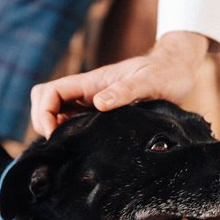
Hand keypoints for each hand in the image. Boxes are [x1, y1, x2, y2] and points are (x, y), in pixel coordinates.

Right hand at [30, 31, 208, 137]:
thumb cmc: (164, 73)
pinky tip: (80, 149)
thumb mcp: (147, 82)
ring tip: (66, 149)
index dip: (44, 112)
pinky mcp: (100, 112)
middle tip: (58, 144)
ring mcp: (91, 102)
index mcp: (90, 83)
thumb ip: (124, 91)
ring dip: (53, 128)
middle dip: (42, 121)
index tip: (55, 134)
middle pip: (45, 100)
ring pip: (56, 112)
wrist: (177, 70)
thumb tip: (99, 103)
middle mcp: (86, 92)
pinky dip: (67, 133)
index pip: (50, 92)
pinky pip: (73, 121)